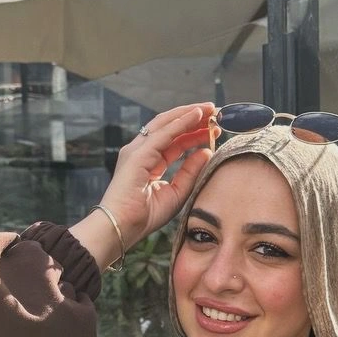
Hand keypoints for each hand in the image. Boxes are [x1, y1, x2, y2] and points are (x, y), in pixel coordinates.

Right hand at [69, 103, 215, 269]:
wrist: (122, 228)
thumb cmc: (144, 217)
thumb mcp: (176, 193)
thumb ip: (190, 172)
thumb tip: (207, 152)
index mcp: (148, 162)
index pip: (173, 140)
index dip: (193, 132)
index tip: (213, 129)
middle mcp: (141, 152)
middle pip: (169, 127)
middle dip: (192, 118)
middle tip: (215, 112)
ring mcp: (137, 151)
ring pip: (166, 123)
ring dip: (188, 114)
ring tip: (209, 108)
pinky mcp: (137, 154)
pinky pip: (164, 133)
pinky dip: (181, 122)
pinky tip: (197, 115)